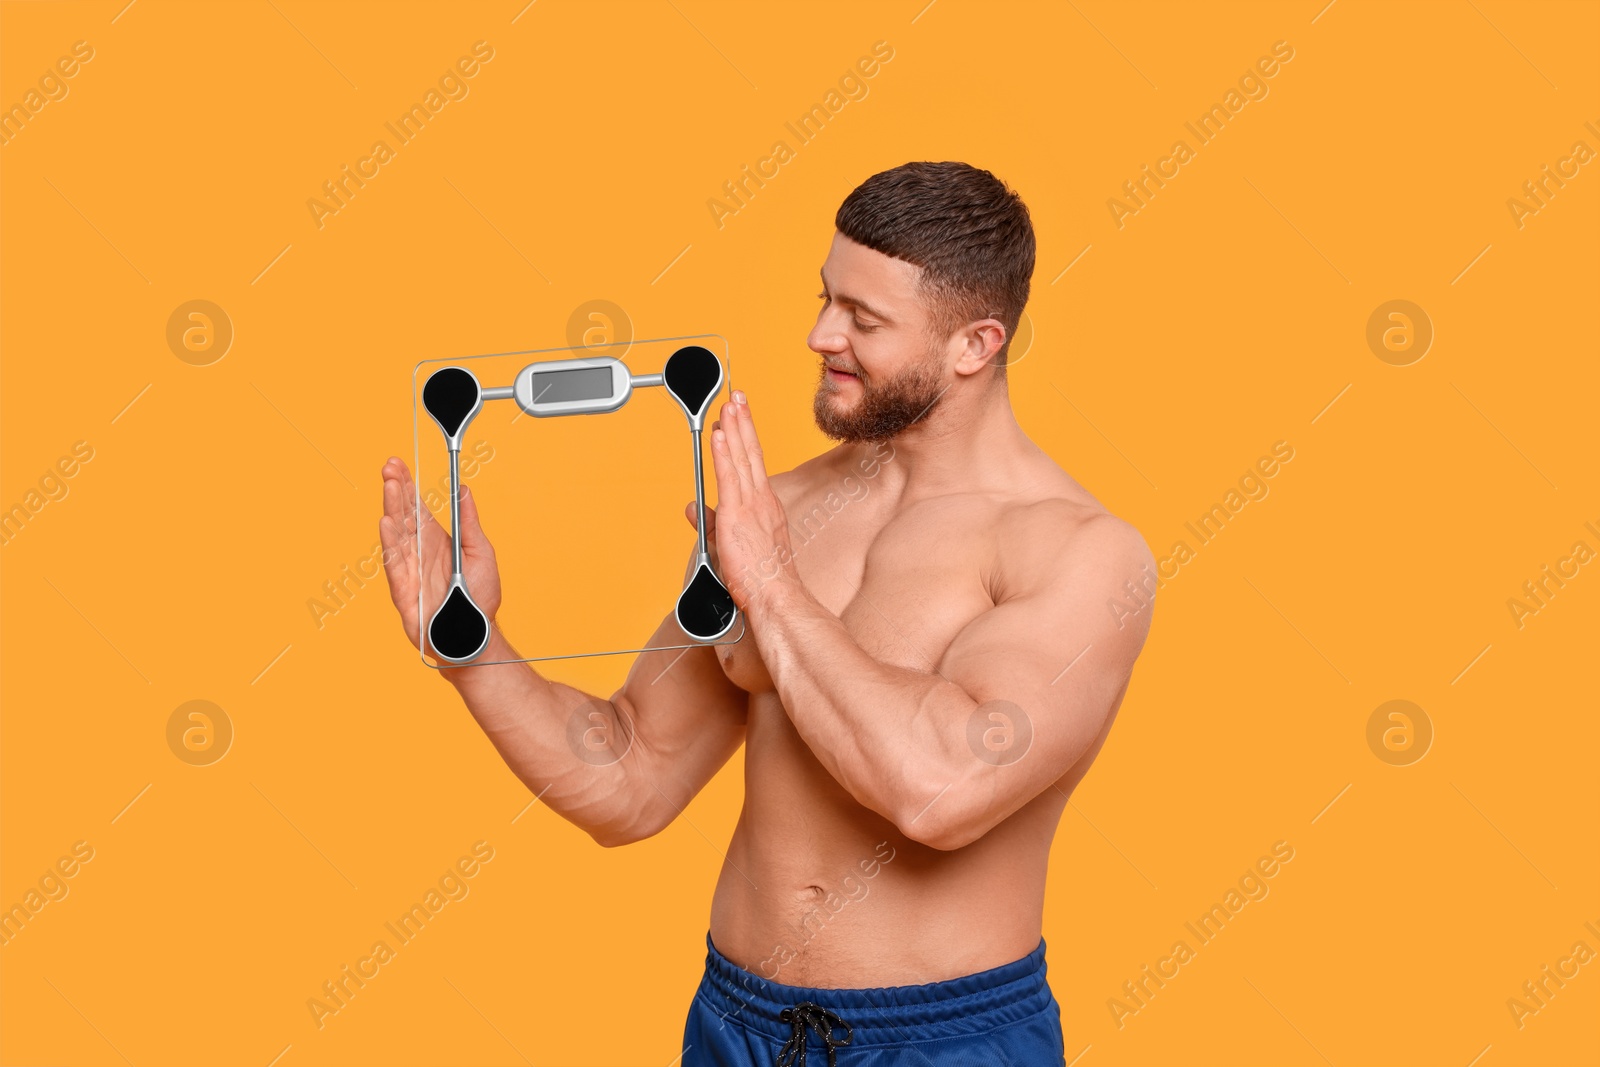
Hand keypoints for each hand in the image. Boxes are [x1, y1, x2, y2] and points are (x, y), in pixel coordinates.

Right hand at [378, 457, 502, 654]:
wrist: (475, 635)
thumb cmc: (480, 597)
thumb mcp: (480, 552)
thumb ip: (469, 522)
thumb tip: (464, 489)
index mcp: (435, 540)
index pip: (416, 507)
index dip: (407, 485)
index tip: (398, 463)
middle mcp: (419, 551)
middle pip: (403, 515)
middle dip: (396, 490)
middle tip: (389, 467)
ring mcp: (409, 570)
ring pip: (397, 535)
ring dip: (392, 509)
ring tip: (390, 486)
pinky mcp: (404, 591)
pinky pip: (395, 565)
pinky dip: (391, 544)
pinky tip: (386, 523)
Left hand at [706, 391, 797, 611]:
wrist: (776, 596)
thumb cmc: (761, 579)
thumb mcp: (730, 544)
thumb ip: (709, 523)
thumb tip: (691, 508)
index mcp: (764, 506)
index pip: (754, 464)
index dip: (746, 438)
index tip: (740, 418)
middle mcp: (761, 500)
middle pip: (751, 453)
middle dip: (743, 421)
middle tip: (737, 396)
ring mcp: (751, 506)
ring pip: (742, 459)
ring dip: (734, 428)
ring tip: (729, 404)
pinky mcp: (737, 515)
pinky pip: (729, 478)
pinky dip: (724, 453)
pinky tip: (720, 435)